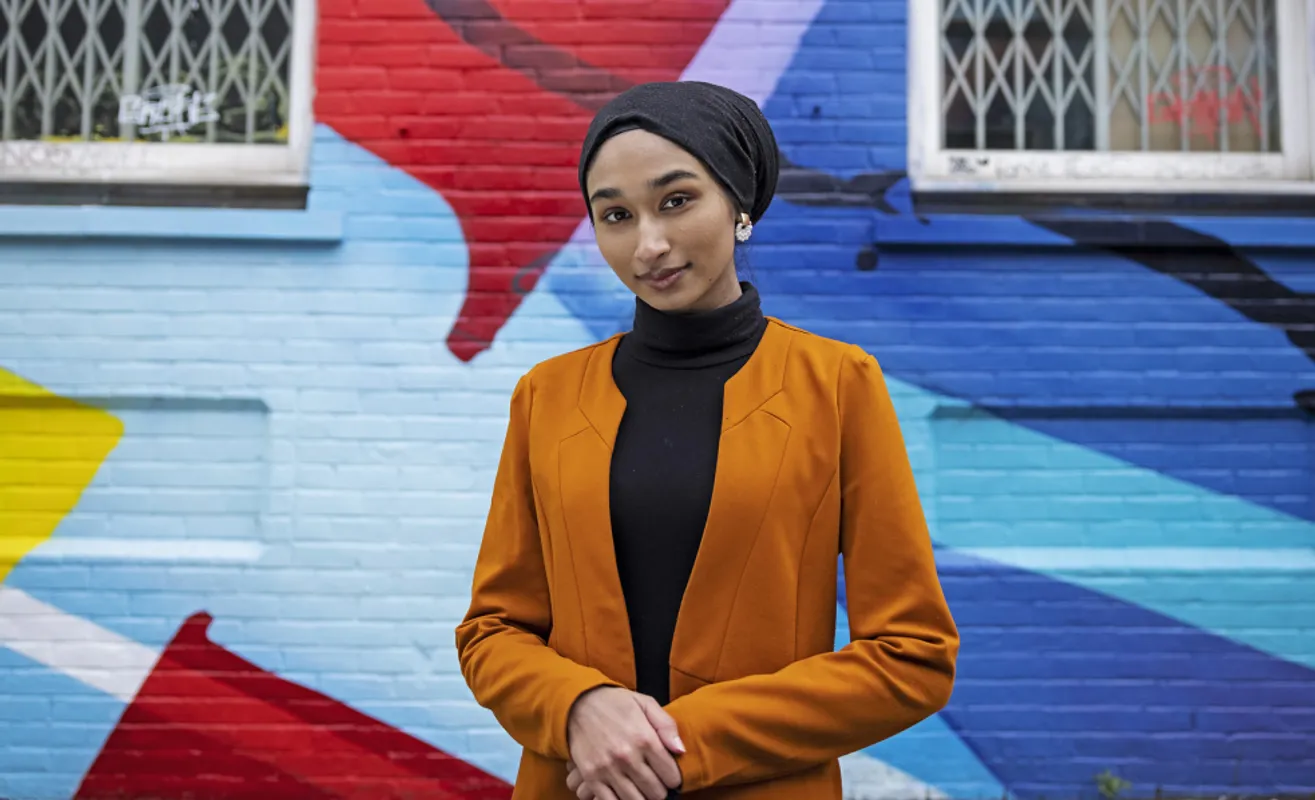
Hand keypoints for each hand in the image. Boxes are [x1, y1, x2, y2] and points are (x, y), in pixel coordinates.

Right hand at [565, 687, 683, 798]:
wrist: (578, 704)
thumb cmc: (616, 703)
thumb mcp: (646, 704)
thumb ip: (667, 726)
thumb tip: (681, 751)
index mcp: (644, 739)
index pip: (671, 776)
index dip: (673, 779)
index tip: (669, 775)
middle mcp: (627, 756)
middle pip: (655, 793)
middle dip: (659, 790)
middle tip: (655, 782)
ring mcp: (608, 769)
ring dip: (642, 798)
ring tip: (641, 789)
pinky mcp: (591, 777)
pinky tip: (624, 793)